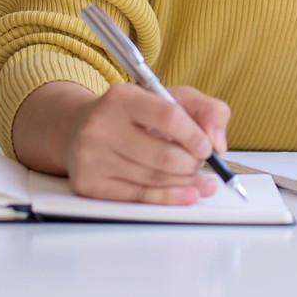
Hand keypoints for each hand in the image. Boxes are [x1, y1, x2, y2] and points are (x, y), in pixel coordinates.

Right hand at [62, 83, 231, 205]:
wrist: (78, 128)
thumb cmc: (133, 114)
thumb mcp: (171, 98)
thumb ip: (206, 110)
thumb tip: (218, 142)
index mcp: (122, 97)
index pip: (168, 116)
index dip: (194, 135)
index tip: (208, 148)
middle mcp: (101, 126)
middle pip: (163, 155)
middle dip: (191, 164)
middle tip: (199, 163)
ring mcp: (91, 157)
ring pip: (153, 179)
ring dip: (184, 182)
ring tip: (198, 179)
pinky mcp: (88, 184)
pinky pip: (138, 197)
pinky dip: (168, 198)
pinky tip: (187, 194)